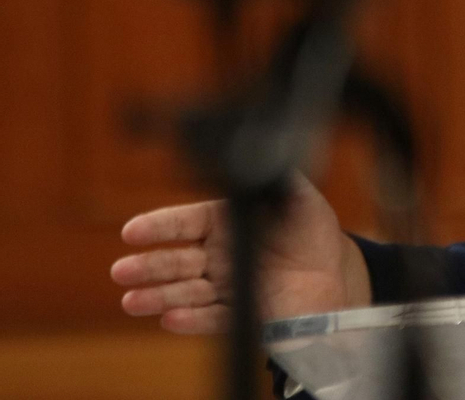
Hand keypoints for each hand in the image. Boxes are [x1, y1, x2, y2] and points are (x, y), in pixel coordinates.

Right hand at [110, 172, 371, 333]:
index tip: (132, 231)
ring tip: (131, 301)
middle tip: (121, 271)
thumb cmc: (310, 229)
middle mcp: (217, 255)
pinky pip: (212, 318)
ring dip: (158, 297)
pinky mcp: (239, 314)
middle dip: (148, 266)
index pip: (185, 222)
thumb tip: (262, 156)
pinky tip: (170, 319)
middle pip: (177, 261)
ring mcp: (224, 286)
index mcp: (224, 223)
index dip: (159, 227)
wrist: (333, 271)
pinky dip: (191, 320)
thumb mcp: (299, 198)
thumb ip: (276, 179)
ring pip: (185, 292)